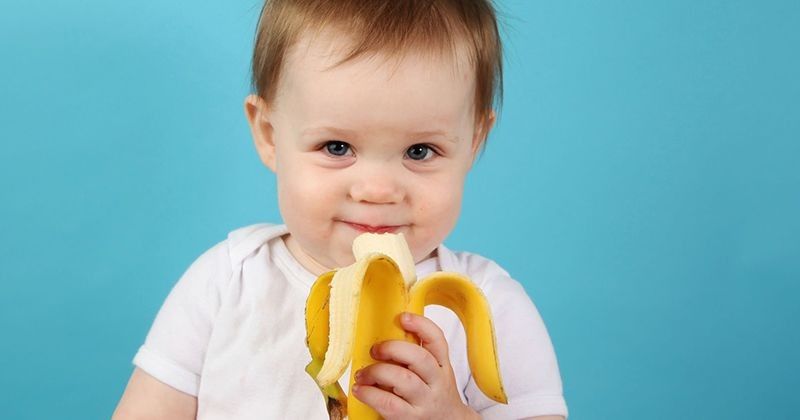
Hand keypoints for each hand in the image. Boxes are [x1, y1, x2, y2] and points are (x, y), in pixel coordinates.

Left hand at [352, 312, 478, 419]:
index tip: (402, 317)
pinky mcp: (412, 418)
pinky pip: (390, 404)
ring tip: (362, 374)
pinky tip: (360, 391)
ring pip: (404, 380)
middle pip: (420, 358)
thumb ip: (416, 357)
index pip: (437, 341)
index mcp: (442, 366)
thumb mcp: (433, 373)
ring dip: (377, 372)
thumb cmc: (433, 396)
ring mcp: (426, 401)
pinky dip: (370, 394)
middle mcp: (437, 382)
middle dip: (393, 348)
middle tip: (374, 350)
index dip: (421, 325)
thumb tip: (383, 336)